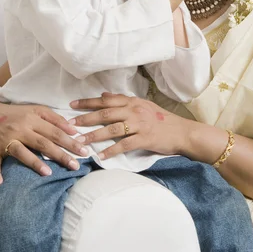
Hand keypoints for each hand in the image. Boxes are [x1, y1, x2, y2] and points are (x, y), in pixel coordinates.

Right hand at [0, 100, 88, 184]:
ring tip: (48, 173)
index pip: (55, 132)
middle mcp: (20, 129)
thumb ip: (55, 119)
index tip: (84, 151)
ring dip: (34, 162)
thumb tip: (74, 130)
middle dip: (60, 154)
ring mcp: (6, 140)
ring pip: (22, 152)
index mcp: (32, 119)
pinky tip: (0, 183)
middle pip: (43, 143)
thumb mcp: (36, 110)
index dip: (70, 142)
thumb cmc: (16, 114)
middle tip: (75, 166)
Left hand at [69, 93, 189, 159]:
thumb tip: (104, 95)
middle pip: (106, 113)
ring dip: (94, 135)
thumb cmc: (162, 120)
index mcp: (132, 102)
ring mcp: (140, 124)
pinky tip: (101, 156)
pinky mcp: (145, 138)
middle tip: (70, 123)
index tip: (72, 105)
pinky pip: (125, 144)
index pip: (106, 100)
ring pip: (112, 128)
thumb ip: (123, 101)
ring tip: (80, 142)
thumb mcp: (143, 105)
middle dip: (86, 118)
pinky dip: (111, 150)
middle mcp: (134, 110)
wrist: (182, 132)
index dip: (88, 102)